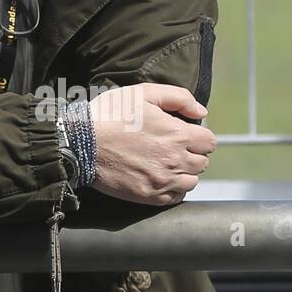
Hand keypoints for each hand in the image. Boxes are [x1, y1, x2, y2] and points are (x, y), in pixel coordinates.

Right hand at [86, 83, 216, 205]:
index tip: (187, 135)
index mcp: (178, 134)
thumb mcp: (144, 93)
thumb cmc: (111, 115)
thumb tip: (201, 111)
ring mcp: (162, 181)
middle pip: (202, 163)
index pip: (209, 142)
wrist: (81, 143)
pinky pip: (175, 198)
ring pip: (191, 182)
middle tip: (174, 148)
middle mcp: (175, 160)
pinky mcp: (149, 196)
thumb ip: (179, 98)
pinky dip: (173, 190)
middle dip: (192, 154)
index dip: (199, 137)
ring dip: (184, 173)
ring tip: (167, 164)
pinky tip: (160, 179)